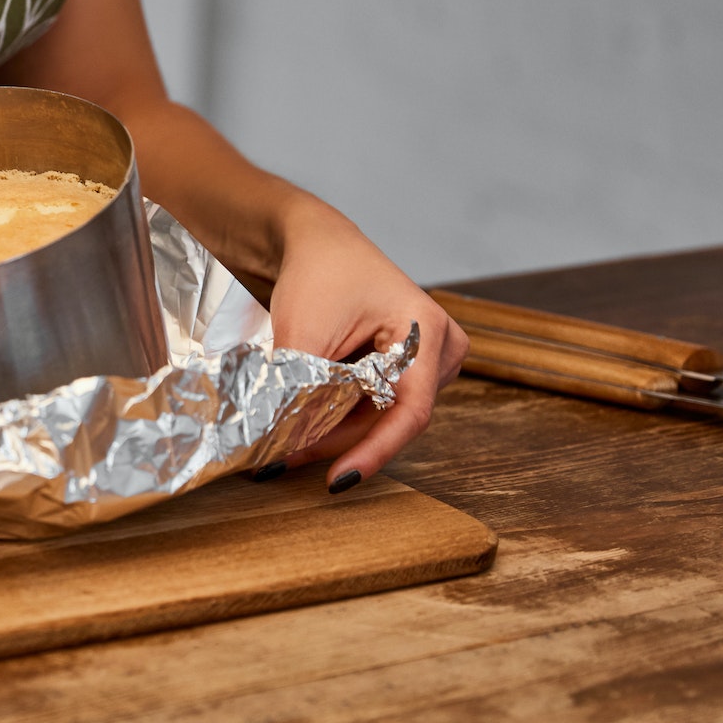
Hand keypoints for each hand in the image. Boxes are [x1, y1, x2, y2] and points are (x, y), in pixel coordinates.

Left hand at [263, 201, 467, 487]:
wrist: (314, 242)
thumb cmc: (317, 273)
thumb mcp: (303, 332)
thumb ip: (299, 391)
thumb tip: (285, 447)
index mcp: (427, 331)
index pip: (409, 411)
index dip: (373, 451)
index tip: (338, 480)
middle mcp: (440, 348)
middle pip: (392, 418)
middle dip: (338, 441)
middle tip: (281, 456)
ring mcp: (428, 359)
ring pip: (381, 417)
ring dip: (335, 432)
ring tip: (283, 442)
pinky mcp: (407, 368)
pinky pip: (376, 406)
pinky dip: (339, 417)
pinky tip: (302, 424)